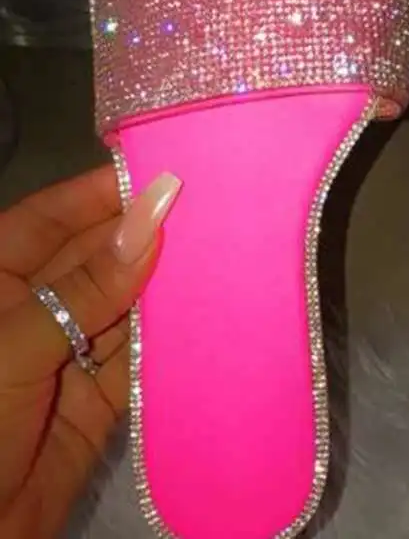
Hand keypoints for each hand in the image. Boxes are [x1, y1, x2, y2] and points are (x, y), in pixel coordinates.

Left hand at [0, 166, 180, 538]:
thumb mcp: (14, 350)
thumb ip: (85, 287)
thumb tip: (150, 218)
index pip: (51, 220)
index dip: (103, 194)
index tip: (164, 173)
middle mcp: (35, 309)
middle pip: (97, 258)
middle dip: (148, 236)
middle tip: (213, 208)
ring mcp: (70, 352)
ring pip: (127, 304)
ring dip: (170, 284)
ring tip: (225, 249)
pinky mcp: (101, 395)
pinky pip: (143, 355)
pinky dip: (175, 337)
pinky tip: (212, 312)